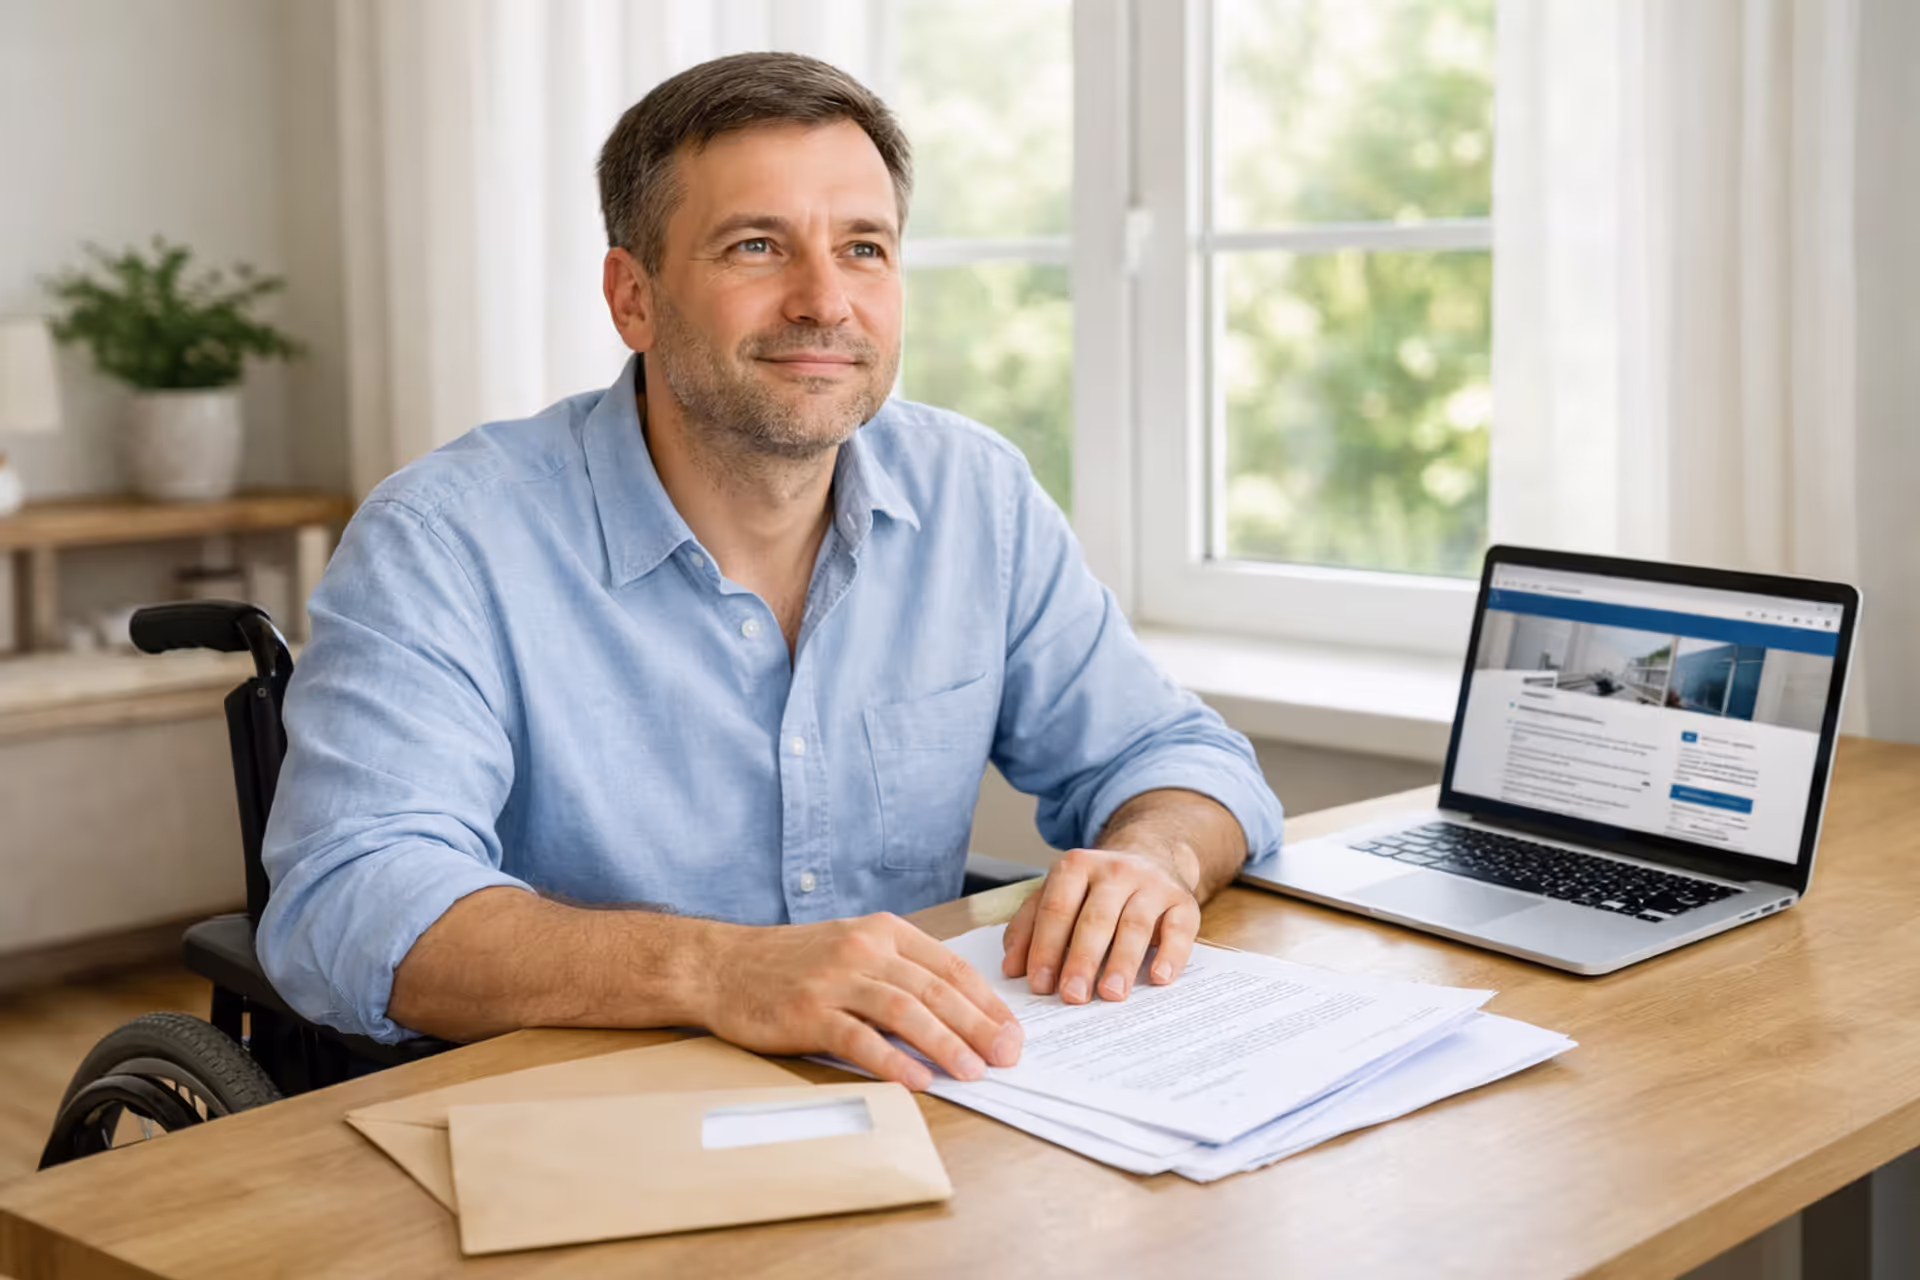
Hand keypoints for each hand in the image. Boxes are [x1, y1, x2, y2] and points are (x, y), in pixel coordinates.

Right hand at [699, 913, 1023, 1090]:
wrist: (722, 965)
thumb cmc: (793, 963)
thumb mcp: (853, 948)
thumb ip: (900, 971)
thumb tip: (960, 1013)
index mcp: (884, 932)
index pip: (950, 966)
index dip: (987, 1001)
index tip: (1013, 1030)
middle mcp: (863, 949)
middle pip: (935, 989)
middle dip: (980, 1025)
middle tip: (1008, 1055)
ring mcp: (835, 979)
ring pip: (905, 1011)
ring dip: (945, 1043)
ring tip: (973, 1071)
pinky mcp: (808, 1011)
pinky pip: (859, 1038)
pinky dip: (891, 1060)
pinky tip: (917, 1080)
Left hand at [1001, 844, 1201, 1003]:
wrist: (1152, 854)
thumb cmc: (1096, 889)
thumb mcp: (1059, 895)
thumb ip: (1030, 926)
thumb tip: (1012, 968)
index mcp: (1076, 866)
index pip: (1056, 909)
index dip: (1045, 948)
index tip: (1039, 985)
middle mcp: (1115, 870)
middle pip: (1095, 918)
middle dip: (1081, 960)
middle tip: (1072, 996)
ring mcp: (1152, 884)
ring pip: (1135, 924)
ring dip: (1122, 962)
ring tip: (1111, 994)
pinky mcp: (1183, 901)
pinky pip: (1179, 928)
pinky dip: (1170, 954)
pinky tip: (1159, 978)